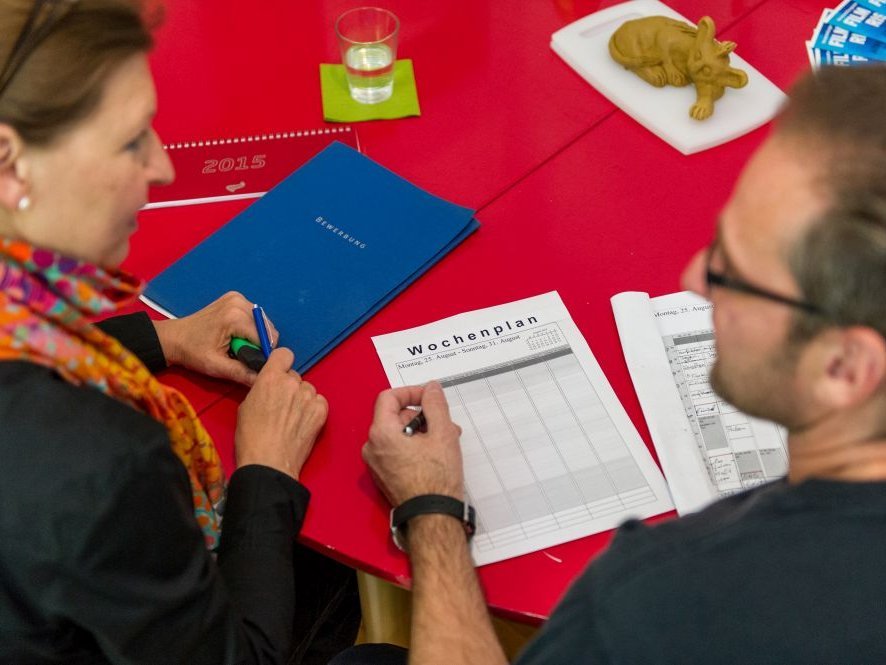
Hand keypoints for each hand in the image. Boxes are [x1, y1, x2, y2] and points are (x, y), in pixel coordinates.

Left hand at [152, 291, 279, 385]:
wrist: (174, 338)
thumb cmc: (192, 352)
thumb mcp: (216, 366)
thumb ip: (241, 373)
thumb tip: (262, 380)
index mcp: (235, 317)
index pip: (267, 337)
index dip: (262, 353)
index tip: (249, 361)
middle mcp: (239, 302)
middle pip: (267, 328)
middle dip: (258, 343)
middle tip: (239, 352)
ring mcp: (237, 297)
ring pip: (262, 322)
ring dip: (255, 336)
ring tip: (236, 344)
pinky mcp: (235, 298)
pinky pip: (254, 316)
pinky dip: (249, 327)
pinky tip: (235, 334)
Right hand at [235, 348, 327, 479]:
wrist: (269, 463)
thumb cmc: (252, 438)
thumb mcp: (245, 406)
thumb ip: (260, 389)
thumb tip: (268, 387)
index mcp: (270, 378)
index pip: (284, 354)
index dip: (281, 363)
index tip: (279, 372)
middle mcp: (292, 383)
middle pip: (295, 376)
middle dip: (289, 387)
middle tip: (281, 405)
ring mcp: (308, 397)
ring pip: (308, 389)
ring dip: (301, 399)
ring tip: (291, 418)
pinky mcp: (321, 412)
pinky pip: (319, 402)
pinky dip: (313, 410)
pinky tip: (302, 423)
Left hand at [362, 382, 463, 506]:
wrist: (431, 517)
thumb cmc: (434, 481)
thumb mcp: (442, 434)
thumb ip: (435, 404)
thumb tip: (431, 389)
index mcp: (381, 433)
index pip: (389, 397)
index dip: (411, 392)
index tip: (429, 396)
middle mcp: (372, 447)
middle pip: (393, 416)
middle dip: (421, 416)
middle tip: (443, 422)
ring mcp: (376, 463)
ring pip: (397, 434)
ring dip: (420, 432)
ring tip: (444, 440)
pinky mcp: (384, 475)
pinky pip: (396, 451)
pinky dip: (413, 446)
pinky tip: (435, 454)